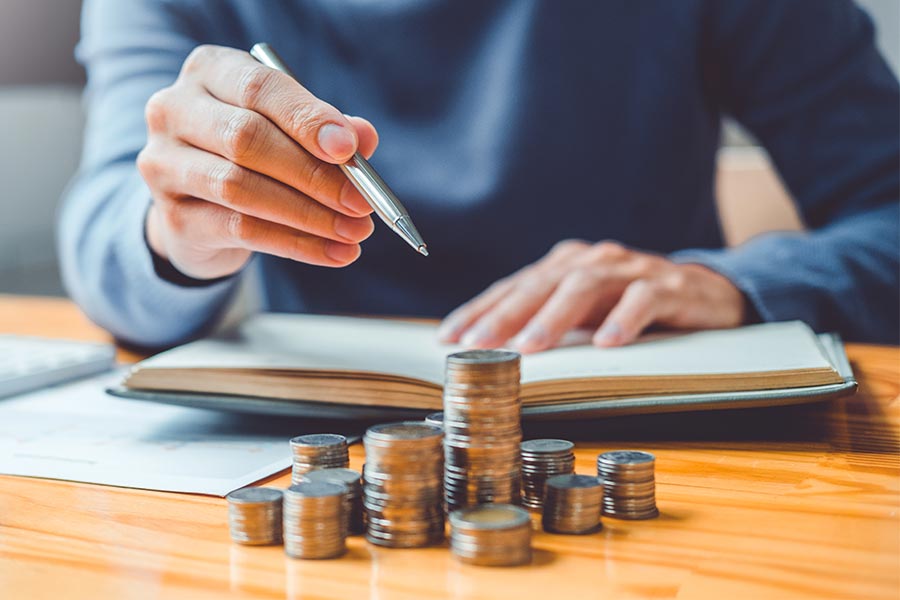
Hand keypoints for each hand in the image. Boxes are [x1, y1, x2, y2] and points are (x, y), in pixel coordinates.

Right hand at [137, 45, 377, 279]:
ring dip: (309, 214)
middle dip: (313, 174)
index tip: (348, 149)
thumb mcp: (292, 130)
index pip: (258, 87)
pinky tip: (334, 252)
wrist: (199, 207)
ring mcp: (164, 164)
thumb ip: (328, 130)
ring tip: (355, 232)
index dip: (306, 118)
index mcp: (210, 71)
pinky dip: (296, 244)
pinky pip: (241, 230)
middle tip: (361, 202)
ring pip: (241, 188)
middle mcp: (174, 110)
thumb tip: (363, 138)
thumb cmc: (256, 154)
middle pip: (247, 138)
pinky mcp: (172, 216)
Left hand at [438, 240, 746, 351]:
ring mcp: (631, 270)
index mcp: (566, 265)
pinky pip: (643, 299)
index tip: (449, 338)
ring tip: (531, 346)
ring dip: (555, 317)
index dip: (480, 310)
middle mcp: (593, 260)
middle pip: (541, 284)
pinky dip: (624, 319)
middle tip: (478, 345)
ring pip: (585, 287)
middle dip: (505, 315)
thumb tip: (488, 351)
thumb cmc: (630, 306)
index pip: (514, 287)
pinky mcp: (669, 285)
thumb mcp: (582, 314)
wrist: (706, 293)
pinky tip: (607, 342)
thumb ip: (543, 321)